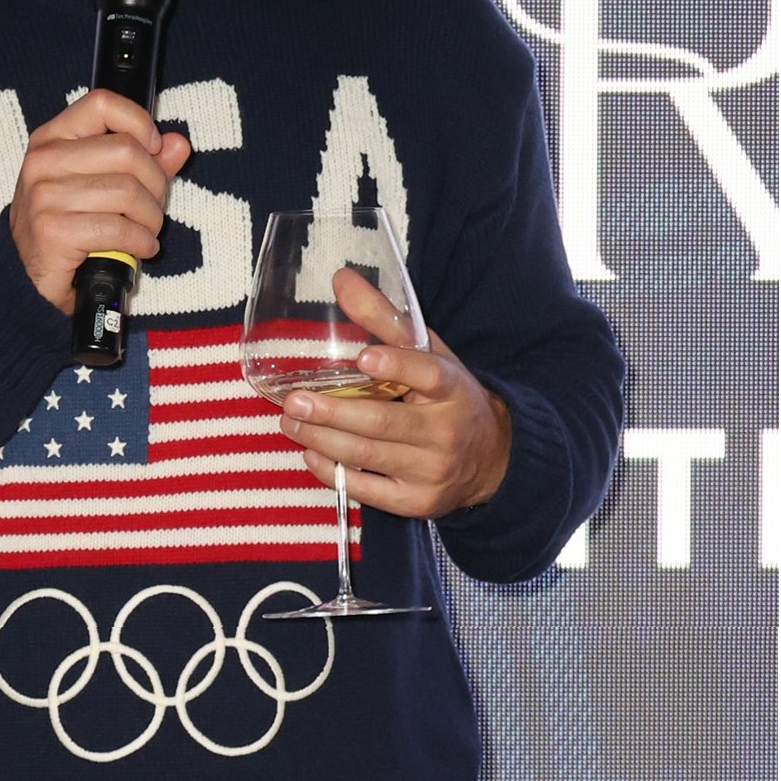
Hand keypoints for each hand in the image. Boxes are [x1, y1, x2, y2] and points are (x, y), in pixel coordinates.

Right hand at [9, 89, 190, 314]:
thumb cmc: (67, 226)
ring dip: (151, 218)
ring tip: (147, 230)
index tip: (154, 148)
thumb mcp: (99, 184)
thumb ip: (141, 161)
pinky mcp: (52, 230)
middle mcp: (43, 161)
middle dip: (155, 183)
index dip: (139, 122)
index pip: (102, 104)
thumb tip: (178, 144)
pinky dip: (142, 241)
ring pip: (128, 192)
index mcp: (52, 138)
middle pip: (127, 151)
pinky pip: (119, 228)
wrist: (29, 279)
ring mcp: (44, 196)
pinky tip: (141, 248)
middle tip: (153, 207)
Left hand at [278, 268, 511, 517]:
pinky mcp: (416, 502)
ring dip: (322, 440)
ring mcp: (431, 471)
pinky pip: (367, 490)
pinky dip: (333, 472)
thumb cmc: (447, 397)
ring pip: (368, 457)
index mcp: (454, 388)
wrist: (490, 458)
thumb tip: (341, 278)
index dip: (397, 366)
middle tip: (294, 400)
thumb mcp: (428, 354)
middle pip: (383, 422)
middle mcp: (445, 431)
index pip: (429, 374)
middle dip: (333, 413)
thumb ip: (385, 317)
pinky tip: (310, 454)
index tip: (363, 358)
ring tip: (289, 422)